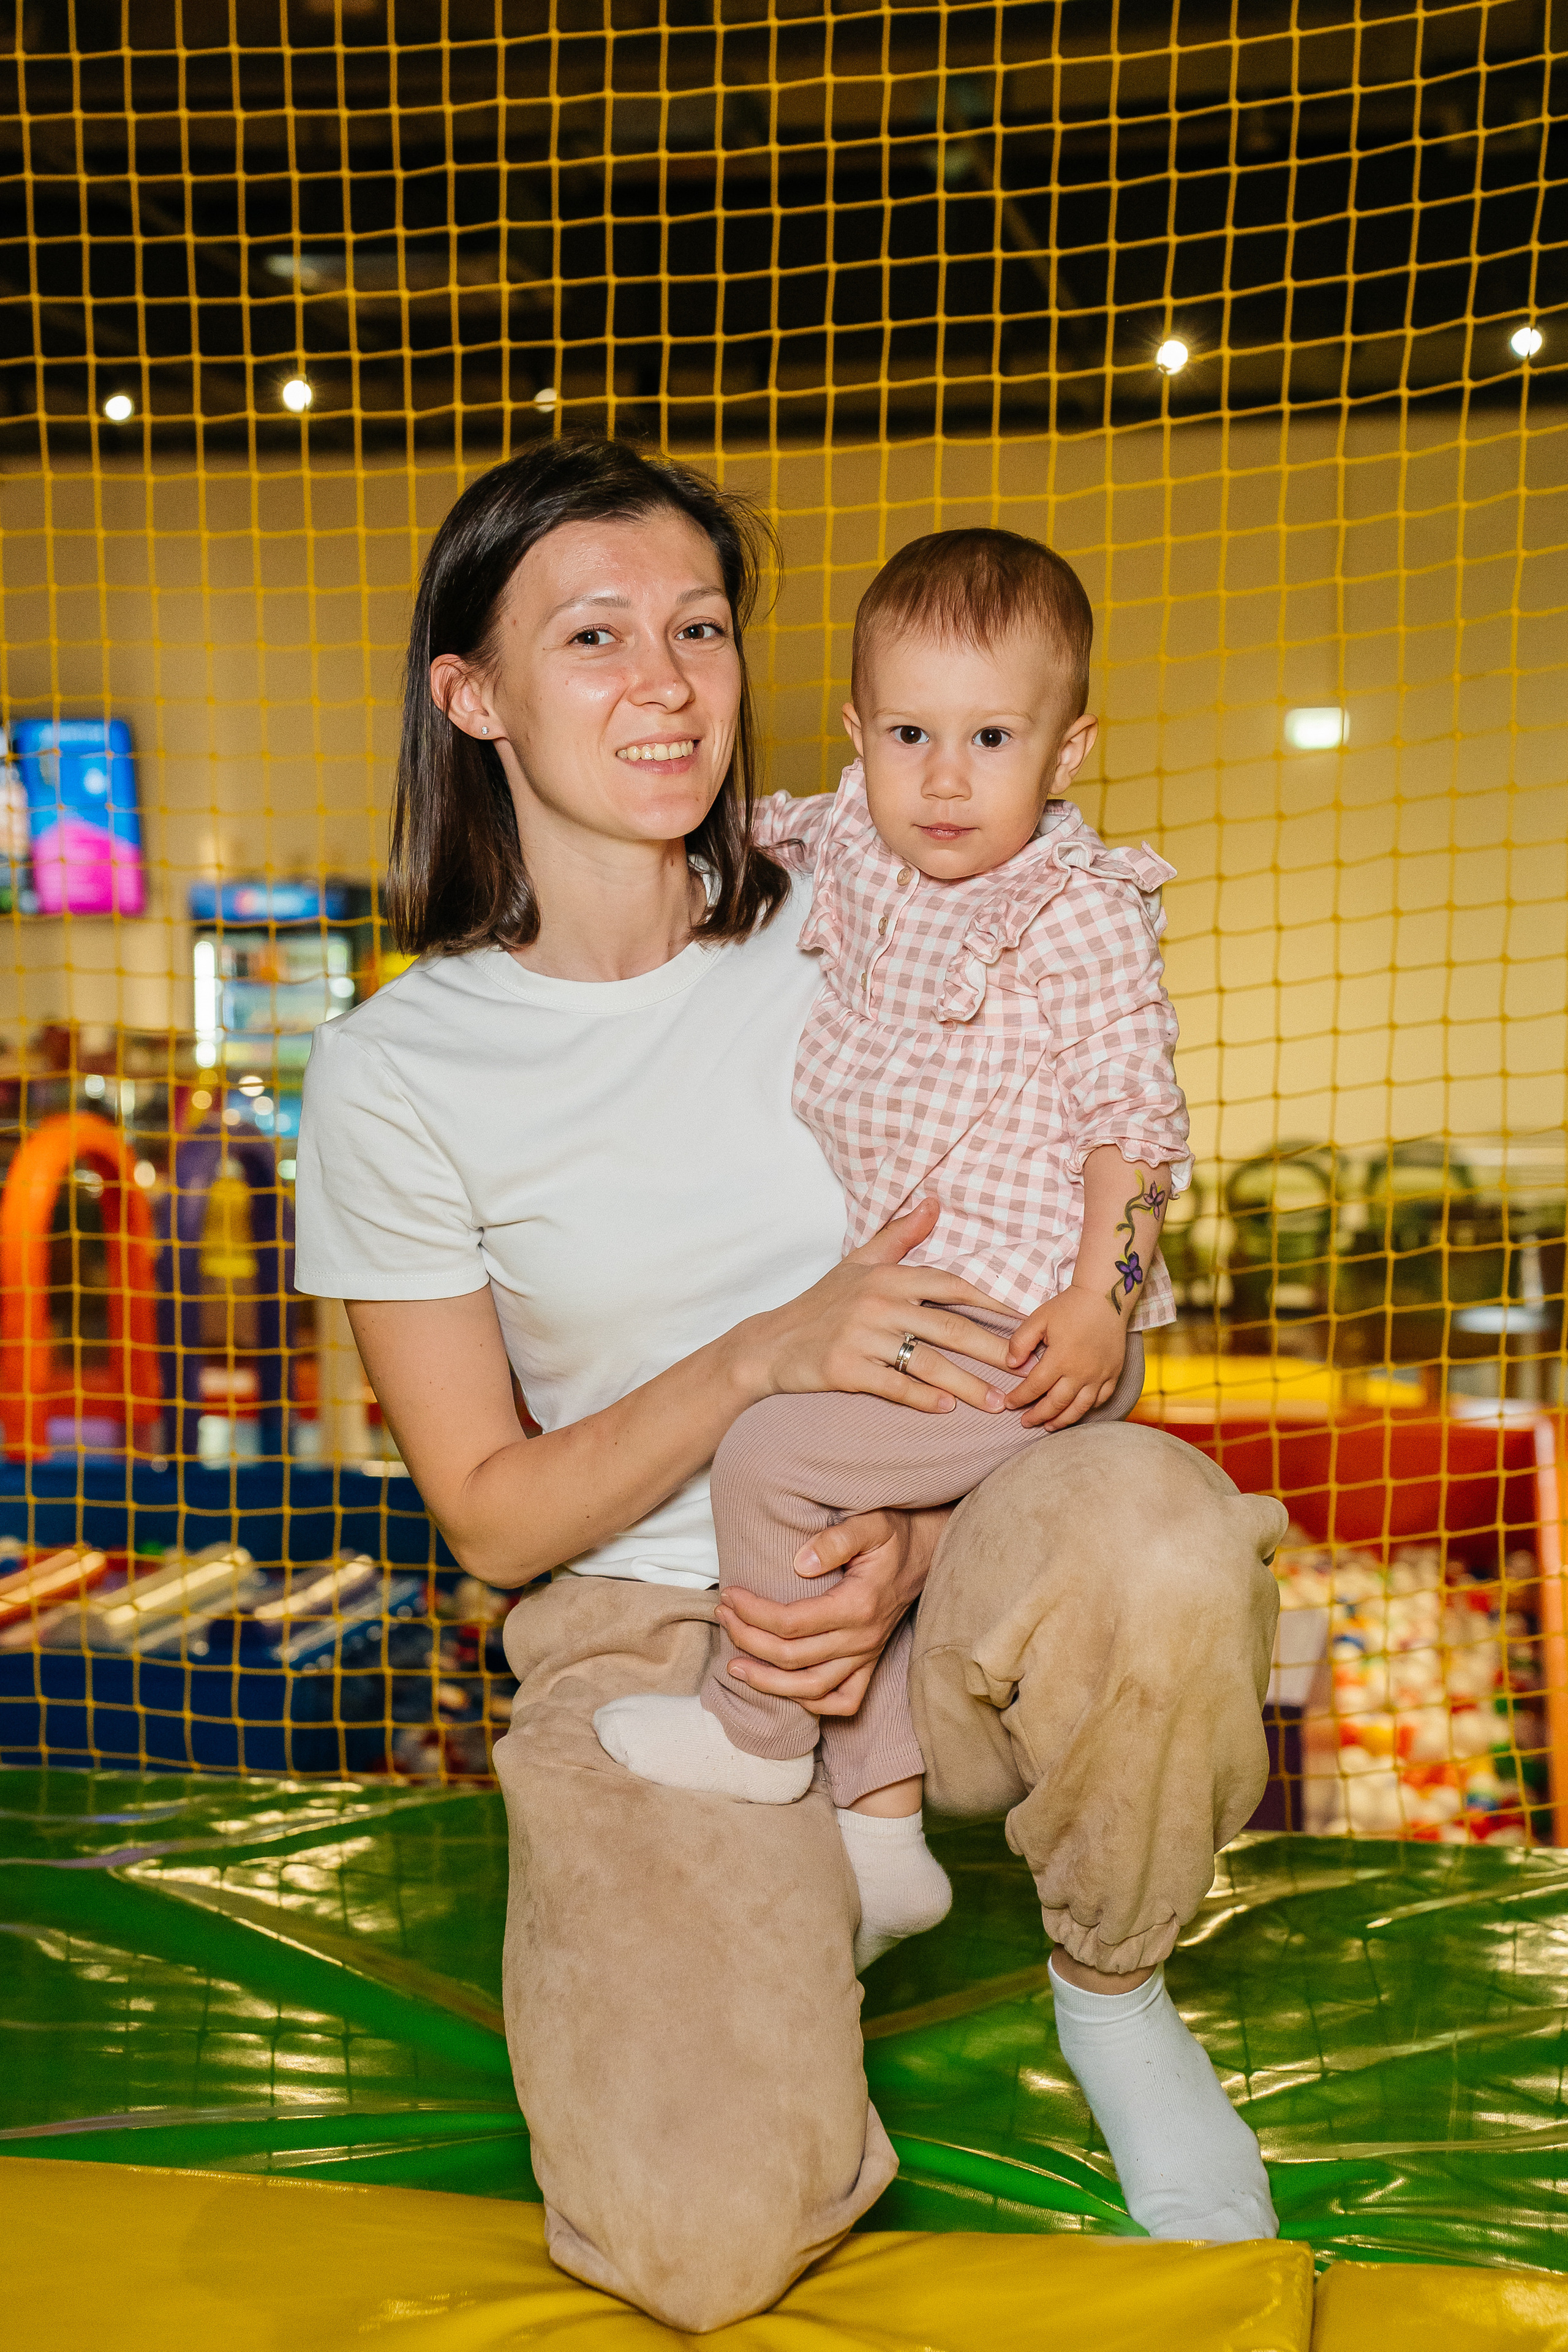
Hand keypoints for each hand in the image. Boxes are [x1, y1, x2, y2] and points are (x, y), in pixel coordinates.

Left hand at [716, 1504, 948, 1715]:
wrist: (927, 1551)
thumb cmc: (894, 1534)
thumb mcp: (870, 1524)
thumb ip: (837, 1539)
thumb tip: (801, 1562)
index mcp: (857, 1606)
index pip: (791, 1623)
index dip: (753, 1613)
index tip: (730, 1595)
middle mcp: (862, 1638)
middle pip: (792, 1657)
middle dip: (748, 1640)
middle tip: (722, 1617)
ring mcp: (867, 1655)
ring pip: (812, 1689)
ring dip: (768, 1683)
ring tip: (734, 1667)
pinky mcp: (871, 1662)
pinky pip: (843, 1701)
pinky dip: (813, 1704)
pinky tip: (785, 1690)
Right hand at [739, 1195, 1015, 1415]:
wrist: (771, 1344)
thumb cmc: (821, 1303)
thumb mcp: (858, 1261)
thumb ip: (900, 1235)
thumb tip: (933, 1201)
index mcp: (887, 1276)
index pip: (951, 1286)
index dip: (992, 1304)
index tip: (1025, 1323)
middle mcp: (877, 1303)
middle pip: (949, 1327)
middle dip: (993, 1350)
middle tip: (1028, 1370)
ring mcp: (861, 1337)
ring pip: (928, 1362)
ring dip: (967, 1385)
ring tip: (997, 1404)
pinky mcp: (845, 1369)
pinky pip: (894, 1385)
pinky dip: (922, 1398)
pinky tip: (947, 1410)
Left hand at [1001, 1284, 1126, 1429]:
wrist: (1106, 1297)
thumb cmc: (1070, 1306)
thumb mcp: (1038, 1318)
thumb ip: (1020, 1342)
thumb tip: (1011, 1365)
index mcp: (1060, 1359)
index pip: (1034, 1388)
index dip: (1019, 1399)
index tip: (1009, 1404)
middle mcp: (1081, 1372)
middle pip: (1056, 1404)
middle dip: (1038, 1416)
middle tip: (1025, 1423)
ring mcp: (1100, 1375)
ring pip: (1079, 1408)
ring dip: (1062, 1420)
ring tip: (1049, 1427)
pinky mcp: (1114, 1373)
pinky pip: (1101, 1400)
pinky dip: (1088, 1410)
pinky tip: (1077, 1412)